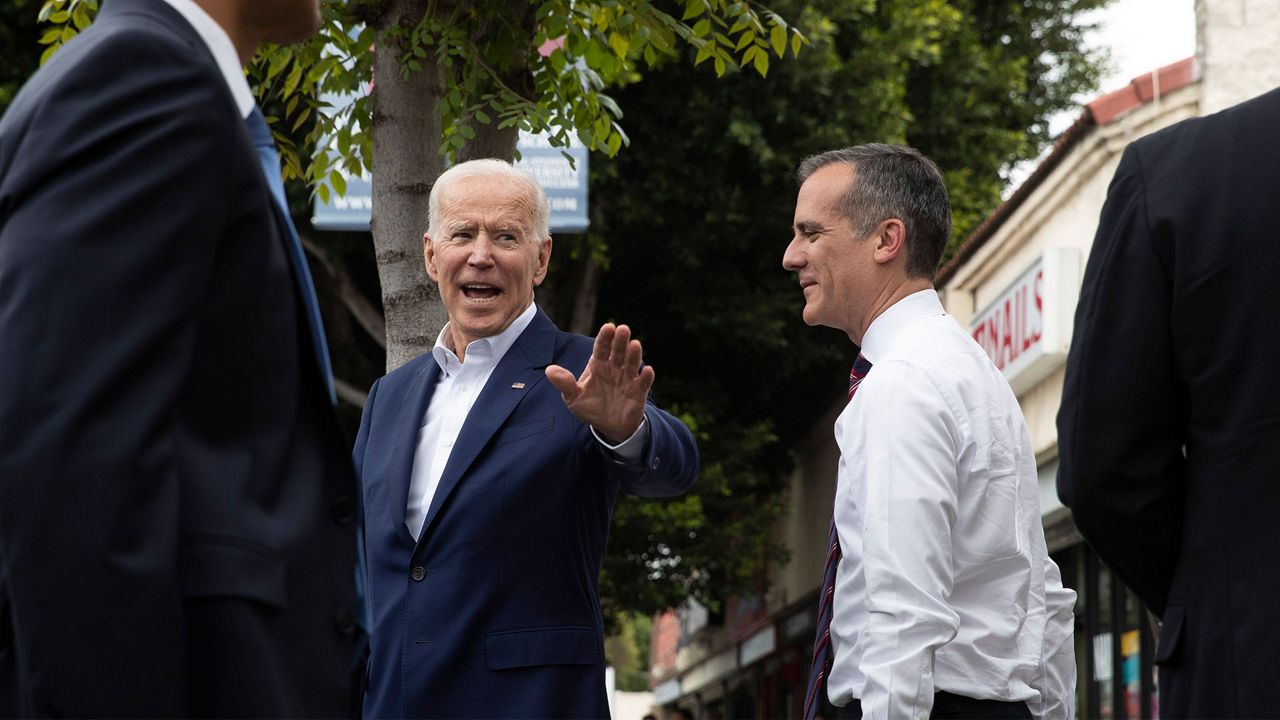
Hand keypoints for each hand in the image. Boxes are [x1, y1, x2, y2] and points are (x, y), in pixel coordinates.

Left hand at [545, 323, 653, 443]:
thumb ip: (564, 383)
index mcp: (598, 365)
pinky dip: (646, 377)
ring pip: (632, 364)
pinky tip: (647, 371)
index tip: (608, 327)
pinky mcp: (638, 392)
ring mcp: (627, 379)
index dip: (604, 338)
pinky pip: (643, 383)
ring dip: (634, 354)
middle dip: (620, 341)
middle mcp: (614, 368)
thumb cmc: (590, 408)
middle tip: (623, 329)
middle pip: (618, 352)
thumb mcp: (573, 398)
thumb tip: (549, 370)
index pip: (601, 348)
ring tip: (635, 344)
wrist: (609, 426)